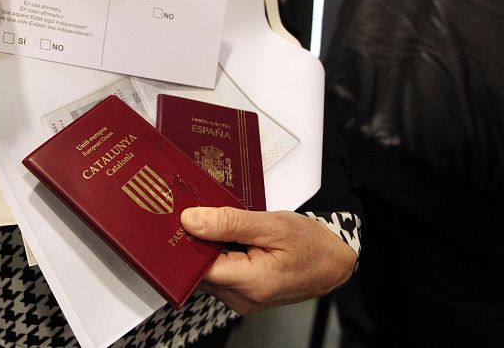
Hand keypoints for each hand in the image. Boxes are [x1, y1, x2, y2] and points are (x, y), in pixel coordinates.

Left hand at [181, 206, 356, 313]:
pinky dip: (217, 257)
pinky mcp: (242, 296)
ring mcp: (242, 300)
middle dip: (195, 245)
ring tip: (220, 227)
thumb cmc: (312, 245)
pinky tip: (227, 240)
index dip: (186, 244)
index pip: (197, 268)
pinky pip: (219, 276)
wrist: (334, 261)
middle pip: (198, 272)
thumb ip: (230, 223)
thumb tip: (192, 221)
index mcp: (251, 283)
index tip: (183, 222)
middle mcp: (242, 298)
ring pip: (206, 274)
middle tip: (202, 218)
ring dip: (207, 250)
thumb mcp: (273, 225)